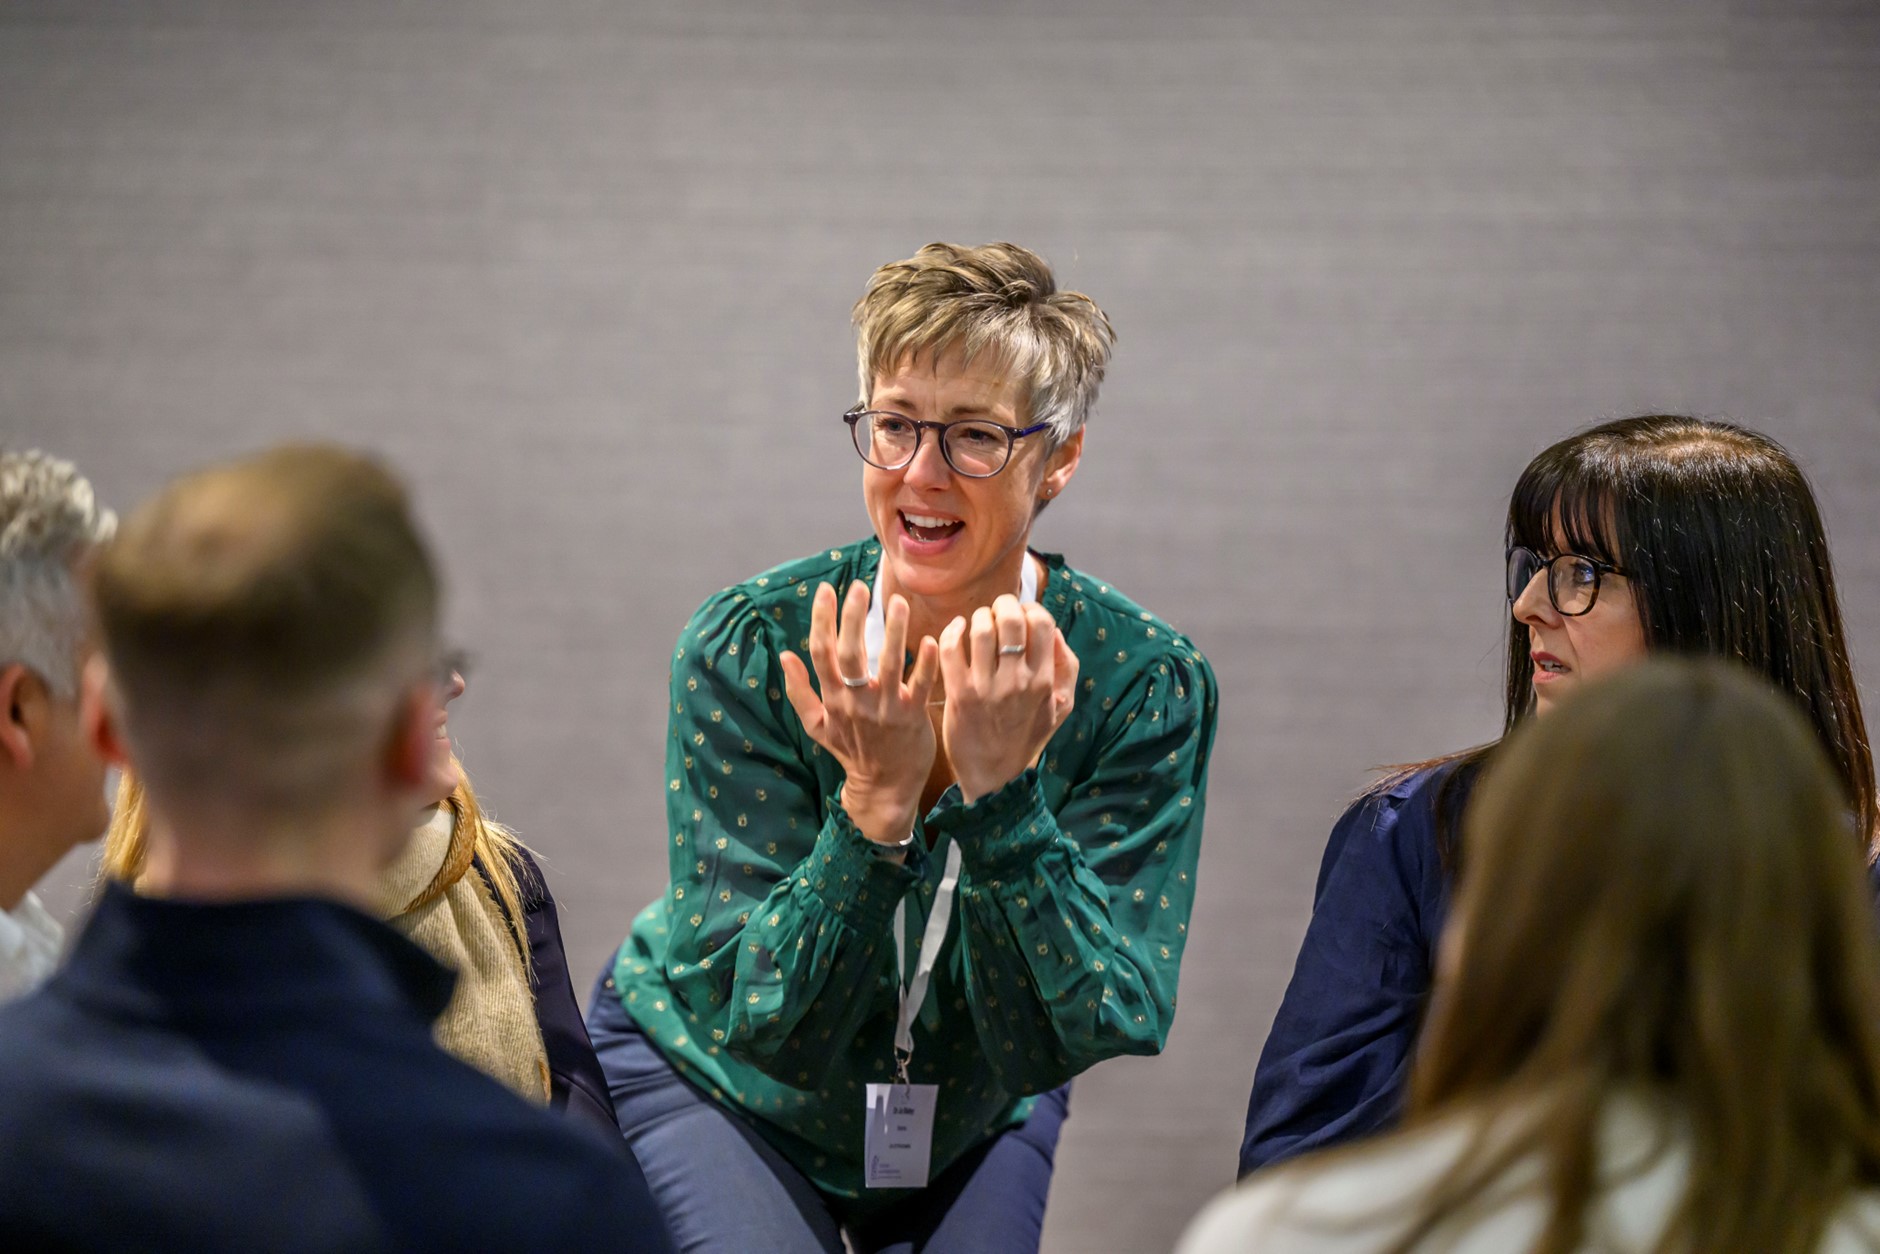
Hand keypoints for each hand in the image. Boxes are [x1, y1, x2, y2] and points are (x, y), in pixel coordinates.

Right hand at [781, 581, 939, 846]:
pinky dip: (925, 664)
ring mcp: (885, 709)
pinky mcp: (912, 717)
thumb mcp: (817, 726)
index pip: (821, 653)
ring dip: (893, 632)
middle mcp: (856, 701)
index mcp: (833, 699)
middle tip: (859, 587)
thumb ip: (800, 691)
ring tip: (897, 602)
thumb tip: (784, 656)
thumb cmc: (852, 752)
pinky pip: (920, 686)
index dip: (821, 620)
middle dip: (852, 618)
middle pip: (850, 653)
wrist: (883, 788)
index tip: (825, 590)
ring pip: (887, 664)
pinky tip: (932, 640)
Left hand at [938, 595, 1078, 803]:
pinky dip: (952, 630)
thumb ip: (1066, 667)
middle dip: (1002, 604)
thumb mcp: (1061, 707)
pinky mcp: (959, 694)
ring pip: (980, 629)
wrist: (994, 776)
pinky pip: (952, 648)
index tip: (1022, 614)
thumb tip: (1054, 631)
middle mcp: (1018, 682)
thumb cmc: (1026, 736)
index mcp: (1044, 681)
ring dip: (978, 618)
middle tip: (997, 612)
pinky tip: (956, 631)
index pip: (1042, 622)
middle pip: (1011, 618)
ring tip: (977, 624)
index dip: (1030, 608)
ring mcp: (987, 688)